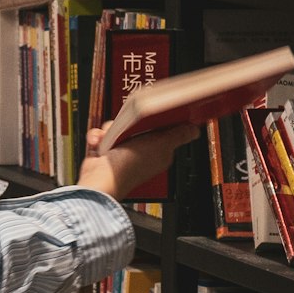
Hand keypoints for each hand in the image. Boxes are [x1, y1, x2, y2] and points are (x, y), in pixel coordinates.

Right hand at [77, 119, 199, 200]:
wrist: (99, 180)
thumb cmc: (129, 168)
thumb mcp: (161, 146)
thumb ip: (178, 136)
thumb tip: (194, 130)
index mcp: (159, 153)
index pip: (163, 130)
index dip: (157, 120)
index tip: (151, 112)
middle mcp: (141, 153)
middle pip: (138, 125)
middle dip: (129, 122)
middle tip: (127, 126)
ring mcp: (123, 152)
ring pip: (118, 128)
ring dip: (111, 130)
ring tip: (111, 138)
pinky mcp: (107, 152)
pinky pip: (103, 136)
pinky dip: (99, 137)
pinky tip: (100, 143)